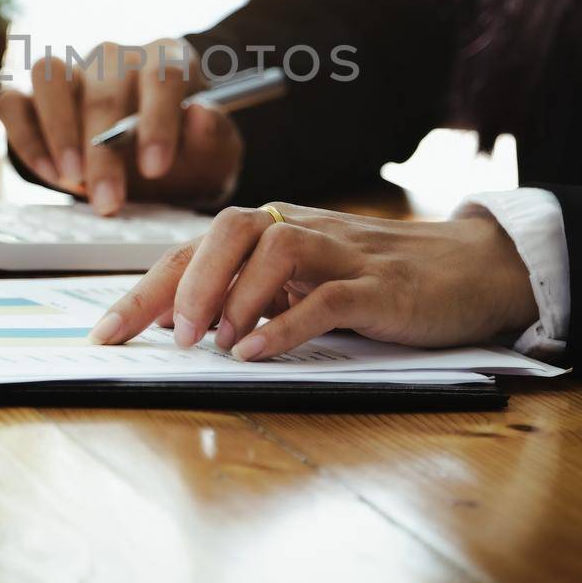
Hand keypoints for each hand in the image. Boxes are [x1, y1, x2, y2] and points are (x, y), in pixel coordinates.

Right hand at [0, 38, 242, 214]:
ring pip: (49, 75)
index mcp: (167, 59)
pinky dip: (26, 138)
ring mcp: (73, 71)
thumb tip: (200, 115)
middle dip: (104, 153)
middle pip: (104, 89)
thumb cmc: (186, 153)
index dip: (157, 120)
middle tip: (109, 202)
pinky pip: (14, 102)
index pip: (162, 75)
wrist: (155, 162)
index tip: (155, 167)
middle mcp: (116, 57)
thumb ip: (212, 138)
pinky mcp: (33, 94)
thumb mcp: (213, 154)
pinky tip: (49, 173)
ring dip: (58, 131)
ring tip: (72, 179)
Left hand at [87, 204, 537, 356]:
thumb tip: (184, 323)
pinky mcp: (383, 288)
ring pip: (278, 250)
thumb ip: (254, 293)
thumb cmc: (382, 280)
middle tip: (168, 335)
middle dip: (186, 282)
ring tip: (214, 343)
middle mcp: (305, 231)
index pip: (198, 247)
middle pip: (230, 230)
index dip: (147, 287)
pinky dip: (287, 324)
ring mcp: (346, 255)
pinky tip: (258, 352)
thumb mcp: (309, 283)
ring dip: (235, 296)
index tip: (106, 333)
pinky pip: (329, 297)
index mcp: (277, 230)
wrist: (476, 269)